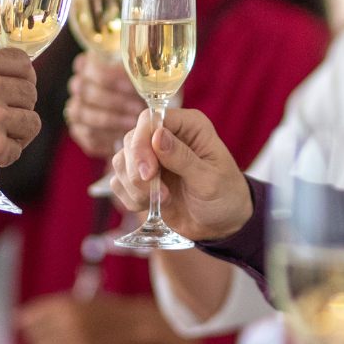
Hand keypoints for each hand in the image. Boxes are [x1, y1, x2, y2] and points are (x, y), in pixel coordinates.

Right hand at [0, 47, 40, 185]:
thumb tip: (3, 79)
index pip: (22, 63)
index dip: (26, 78)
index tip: (21, 88)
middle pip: (30, 94)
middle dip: (21, 108)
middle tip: (4, 120)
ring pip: (31, 123)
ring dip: (17, 133)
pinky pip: (17, 150)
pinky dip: (4, 156)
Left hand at [14, 293, 199, 343]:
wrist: (134, 323)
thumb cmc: (106, 308)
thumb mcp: (79, 300)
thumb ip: (51, 308)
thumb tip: (20, 318)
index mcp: (66, 303)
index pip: (32, 313)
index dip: (24, 318)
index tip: (20, 321)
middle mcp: (68, 321)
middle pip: (35, 332)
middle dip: (31, 334)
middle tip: (34, 334)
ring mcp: (75, 339)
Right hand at [64, 55, 146, 159]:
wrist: (132, 115)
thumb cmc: (138, 91)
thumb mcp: (140, 78)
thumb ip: (140, 73)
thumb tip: (148, 75)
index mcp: (88, 65)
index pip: (91, 67)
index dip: (110, 76)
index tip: (132, 84)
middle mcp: (78, 85)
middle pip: (86, 91)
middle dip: (113, 101)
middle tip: (136, 107)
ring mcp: (76, 108)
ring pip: (84, 114)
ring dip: (111, 119)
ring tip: (133, 122)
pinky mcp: (79, 130)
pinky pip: (88, 134)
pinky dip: (106, 136)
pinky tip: (123, 136)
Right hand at [107, 107, 252, 239]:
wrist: (222, 224)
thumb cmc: (225, 196)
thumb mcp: (210, 180)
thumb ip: (183, 158)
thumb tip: (157, 136)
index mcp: (189, 126)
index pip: (150, 119)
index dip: (142, 143)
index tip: (149, 173)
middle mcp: (166, 135)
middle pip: (131, 140)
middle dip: (138, 171)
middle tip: (160, 193)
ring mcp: (151, 156)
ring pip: (120, 161)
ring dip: (135, 187)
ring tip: (164, 200)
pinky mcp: (140, 178)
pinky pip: (118, 182)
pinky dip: (131, 198)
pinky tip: (153, 205)